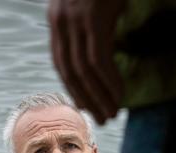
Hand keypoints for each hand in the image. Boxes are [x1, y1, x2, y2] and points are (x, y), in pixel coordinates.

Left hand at [48, 0, 125, 123]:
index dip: (73, 86)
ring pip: (84, 71)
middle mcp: (60, 20)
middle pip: (69, 71)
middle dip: (86, 98)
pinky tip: (118, 95)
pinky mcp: (93, 18)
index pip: (61, 62)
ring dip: (100, 96)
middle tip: (101, 118)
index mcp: (57, 18)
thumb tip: (98, 47)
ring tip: (112, 113)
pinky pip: (99, 60)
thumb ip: (89, 24)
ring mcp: (75, 19)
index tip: (85, 105)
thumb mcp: (91, 3)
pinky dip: (109, 81)